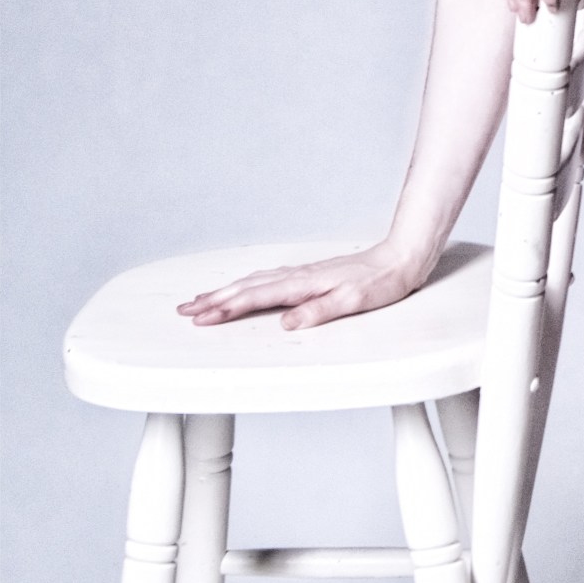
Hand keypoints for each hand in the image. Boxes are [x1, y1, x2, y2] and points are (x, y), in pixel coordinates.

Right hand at [177, 244, 426, 332]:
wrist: (399, 259)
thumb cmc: (380, 283)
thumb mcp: (354, 302)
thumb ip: (320, 311)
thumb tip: (287, 323)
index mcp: (303, 284)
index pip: (256, 298)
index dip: (226, 309)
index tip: (201, 318)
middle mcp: (297, 276)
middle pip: (245, 287)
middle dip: (212, 299)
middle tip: (184, 310)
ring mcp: (301, 273)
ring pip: (253, 281)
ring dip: (224, 290)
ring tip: (200, 299)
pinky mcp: (308, 275)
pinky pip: (266, 279)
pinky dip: (246, 284)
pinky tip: (242, 287)